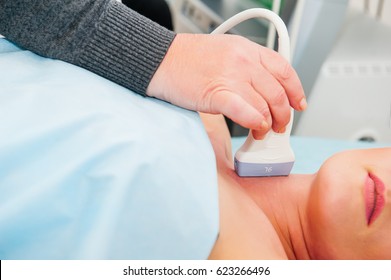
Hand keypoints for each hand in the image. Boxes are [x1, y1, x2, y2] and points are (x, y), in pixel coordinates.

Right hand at [147, 33, 305, 138]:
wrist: (161, 59)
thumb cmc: (188, 58)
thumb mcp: (226, 51)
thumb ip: (248, 66)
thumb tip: (264, 90)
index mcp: (248, 49)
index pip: (285, 70)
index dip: (296, 91)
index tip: (298, 104)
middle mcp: (244, 61)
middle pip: (278, 93)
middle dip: (284, 115)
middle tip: (280, 125)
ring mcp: (231, 77)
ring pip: (266, 105)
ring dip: (269, 124)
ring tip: (262, 131)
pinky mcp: (217, 94)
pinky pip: (247, 113)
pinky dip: (256, 124)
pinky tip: (255, 128)